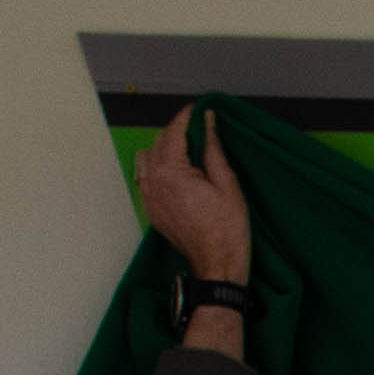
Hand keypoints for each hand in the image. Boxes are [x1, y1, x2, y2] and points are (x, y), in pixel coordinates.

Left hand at [137, 104, 255, 291]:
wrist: (216, 265)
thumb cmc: (226, 230)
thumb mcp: (227, 183)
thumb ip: (212, 147)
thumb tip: (207, 122)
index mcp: (171, 173)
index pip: (174, 131)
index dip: (187, 116)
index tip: (199, 109)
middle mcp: (153, 182)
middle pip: (159, 141)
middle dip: (177, 131)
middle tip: (199, 128)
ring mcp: (148, 197)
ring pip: (148, 157)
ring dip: (165, 147)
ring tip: (187, 150)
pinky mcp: (150, 208)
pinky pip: (146, 177)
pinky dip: (158, 166)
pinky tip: (178, 171)